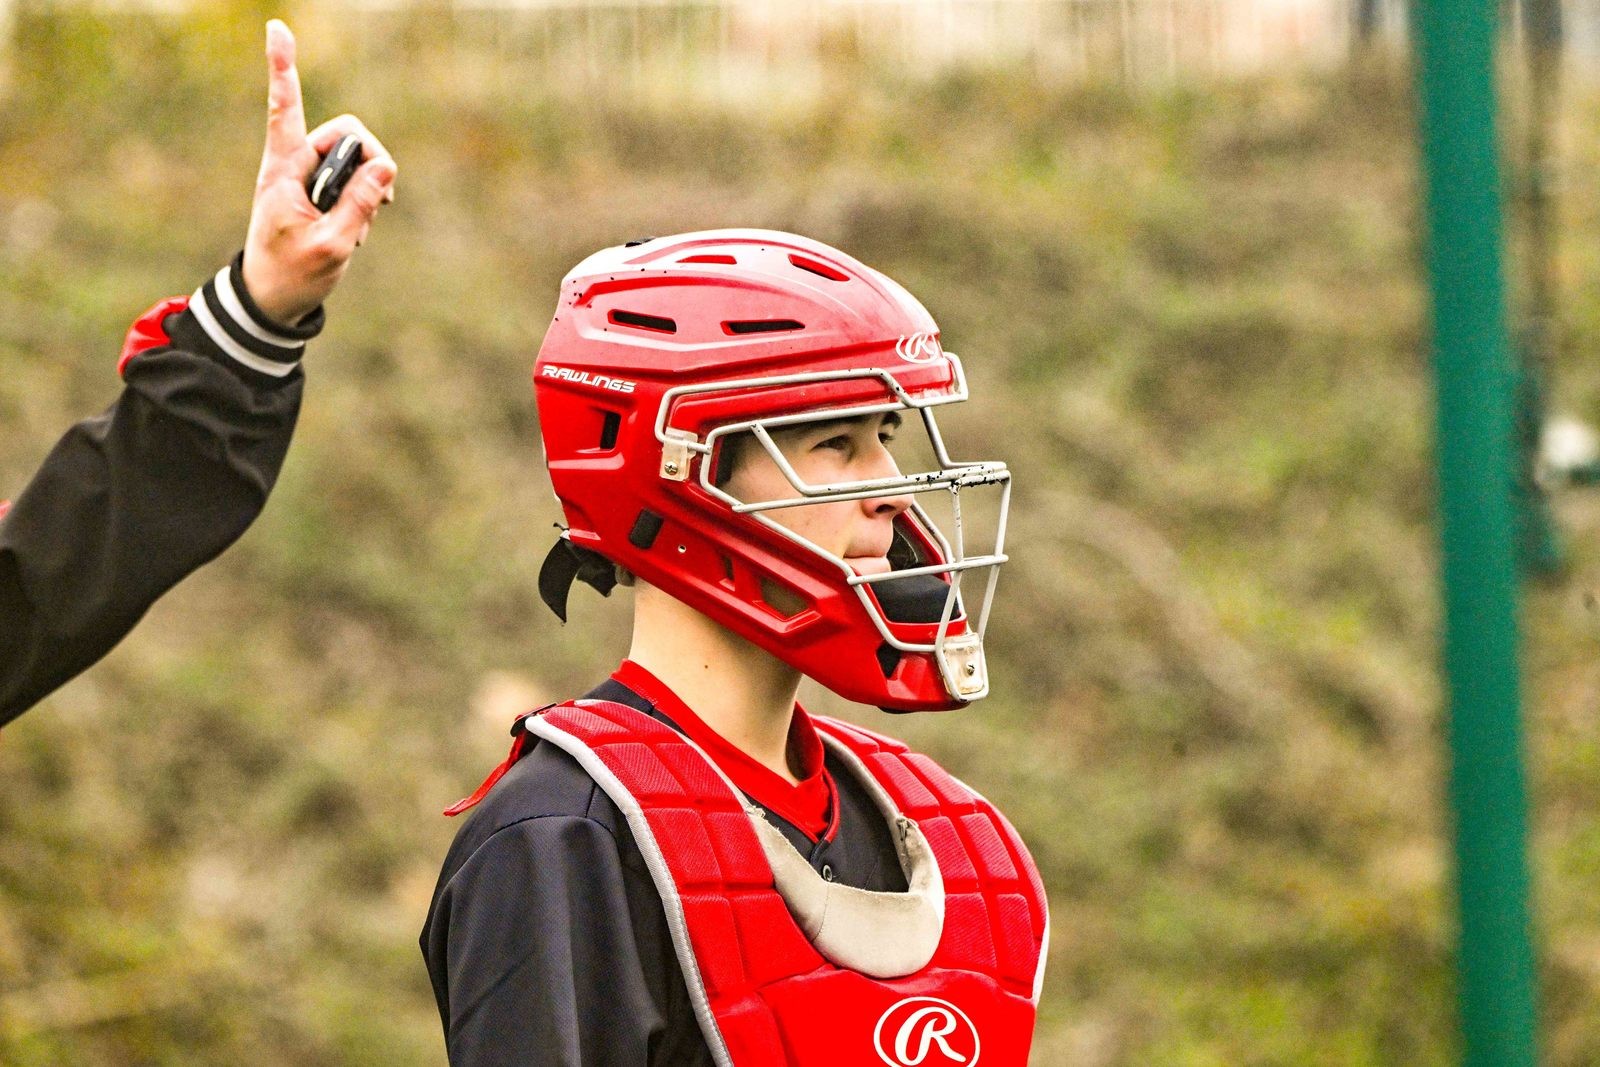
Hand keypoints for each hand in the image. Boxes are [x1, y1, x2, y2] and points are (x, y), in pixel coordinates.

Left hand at [241, 19, 396, 327]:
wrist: (273, 298)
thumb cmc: (292, 274)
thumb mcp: (331, 245)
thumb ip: (358, 205)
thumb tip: (385, 167)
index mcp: (282, 170)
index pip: (283, 109)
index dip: (283, 68)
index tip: (277, 26)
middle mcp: (295, 165)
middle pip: (345, 133)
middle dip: (368, 160)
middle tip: (375, 203)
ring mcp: (310, 180)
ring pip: (358, 161)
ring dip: (368, 192)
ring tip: (354, 231)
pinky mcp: (325, 195)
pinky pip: (359, 184)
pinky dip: (365, 205)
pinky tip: (354, 232)